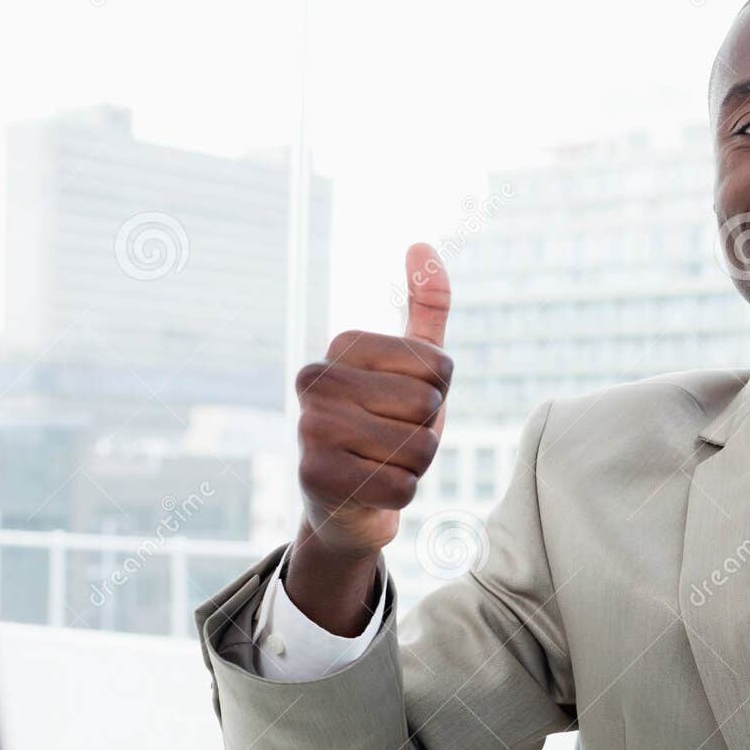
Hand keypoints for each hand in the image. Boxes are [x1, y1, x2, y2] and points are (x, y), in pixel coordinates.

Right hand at [285, 244, 452, 633]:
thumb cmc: (387, 426)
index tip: (402, 405)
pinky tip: (371, 490)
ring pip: (419, 449)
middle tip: (391, 439)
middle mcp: (315, 381)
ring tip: (381, 463)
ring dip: (415, 466)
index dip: (437, 394)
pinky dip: (400, 496)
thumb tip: (422, 246)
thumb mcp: (414, 367)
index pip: (439, 367)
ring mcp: (309, 428)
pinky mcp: (314, 478)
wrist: (347, 503)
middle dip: (426, 432)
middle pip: (428, 406)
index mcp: (341, 347)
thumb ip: (425, 308)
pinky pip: (401, 487)